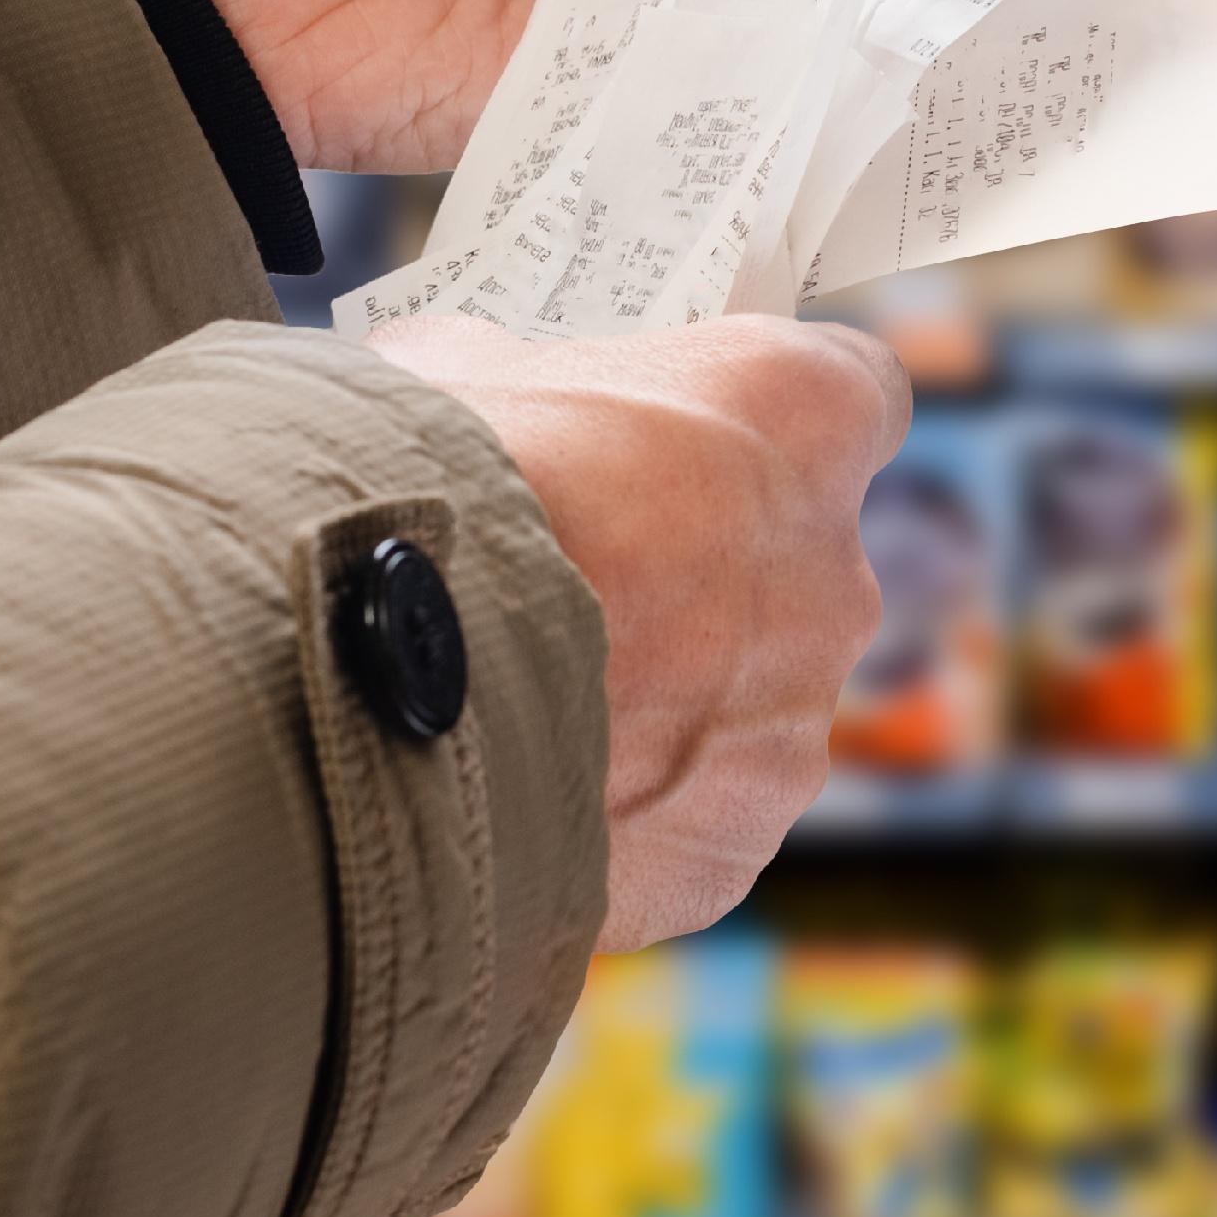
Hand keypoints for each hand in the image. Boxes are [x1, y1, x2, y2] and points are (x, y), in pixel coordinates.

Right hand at [371, 310, 906, 950]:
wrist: (362, 673)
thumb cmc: (430, 482)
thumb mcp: (465, 370)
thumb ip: (532, 382)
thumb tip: (493, 396)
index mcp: (799, 419)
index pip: (854, 395)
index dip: (773, 422)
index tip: (707, 439)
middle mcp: (833, 574)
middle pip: (794, 570)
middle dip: (700, 579)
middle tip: (578, 588)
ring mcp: (793, 725)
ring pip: (741, 709)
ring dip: (658, 707)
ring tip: (521, 707)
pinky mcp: (731, 847)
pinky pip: (686, 823)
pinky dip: (618, 815)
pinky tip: (519, 794)